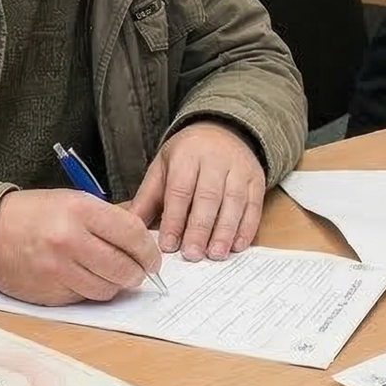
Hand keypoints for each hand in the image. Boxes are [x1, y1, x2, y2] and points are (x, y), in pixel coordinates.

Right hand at [0, 189, 160, 305]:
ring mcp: (58, 270)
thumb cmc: (34, 214)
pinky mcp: (49, 293)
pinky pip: (84, 298)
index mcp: (80, 210)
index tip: (153, 257)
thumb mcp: (73, 201)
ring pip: (107, 289)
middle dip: (138, 272)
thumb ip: (108, 219)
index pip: (132, 234)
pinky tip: (84, 278)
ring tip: (112, 274)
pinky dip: (91, 291)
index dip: (149, 250)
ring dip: (115, 285)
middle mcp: (69, 240)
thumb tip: (143, 240)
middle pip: (124, 267)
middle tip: (139, 271)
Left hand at [127, 120, 264, 260]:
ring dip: (225, 231)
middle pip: (208, 197)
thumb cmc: (187, 156)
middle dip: (200, 228)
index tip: (169, 245)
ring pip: (233, 202)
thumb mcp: (163, 168)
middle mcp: (215, 160)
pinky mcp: (257, 179)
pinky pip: (254, 204)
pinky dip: (246, 227)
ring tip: (215, 254)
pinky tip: (237, 245)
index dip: (174, 219)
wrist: (224, 130)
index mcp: (187, 155)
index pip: (180, 190)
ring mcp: (239, 169)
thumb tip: (128, 227)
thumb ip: (147, 198)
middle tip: (193, 255)